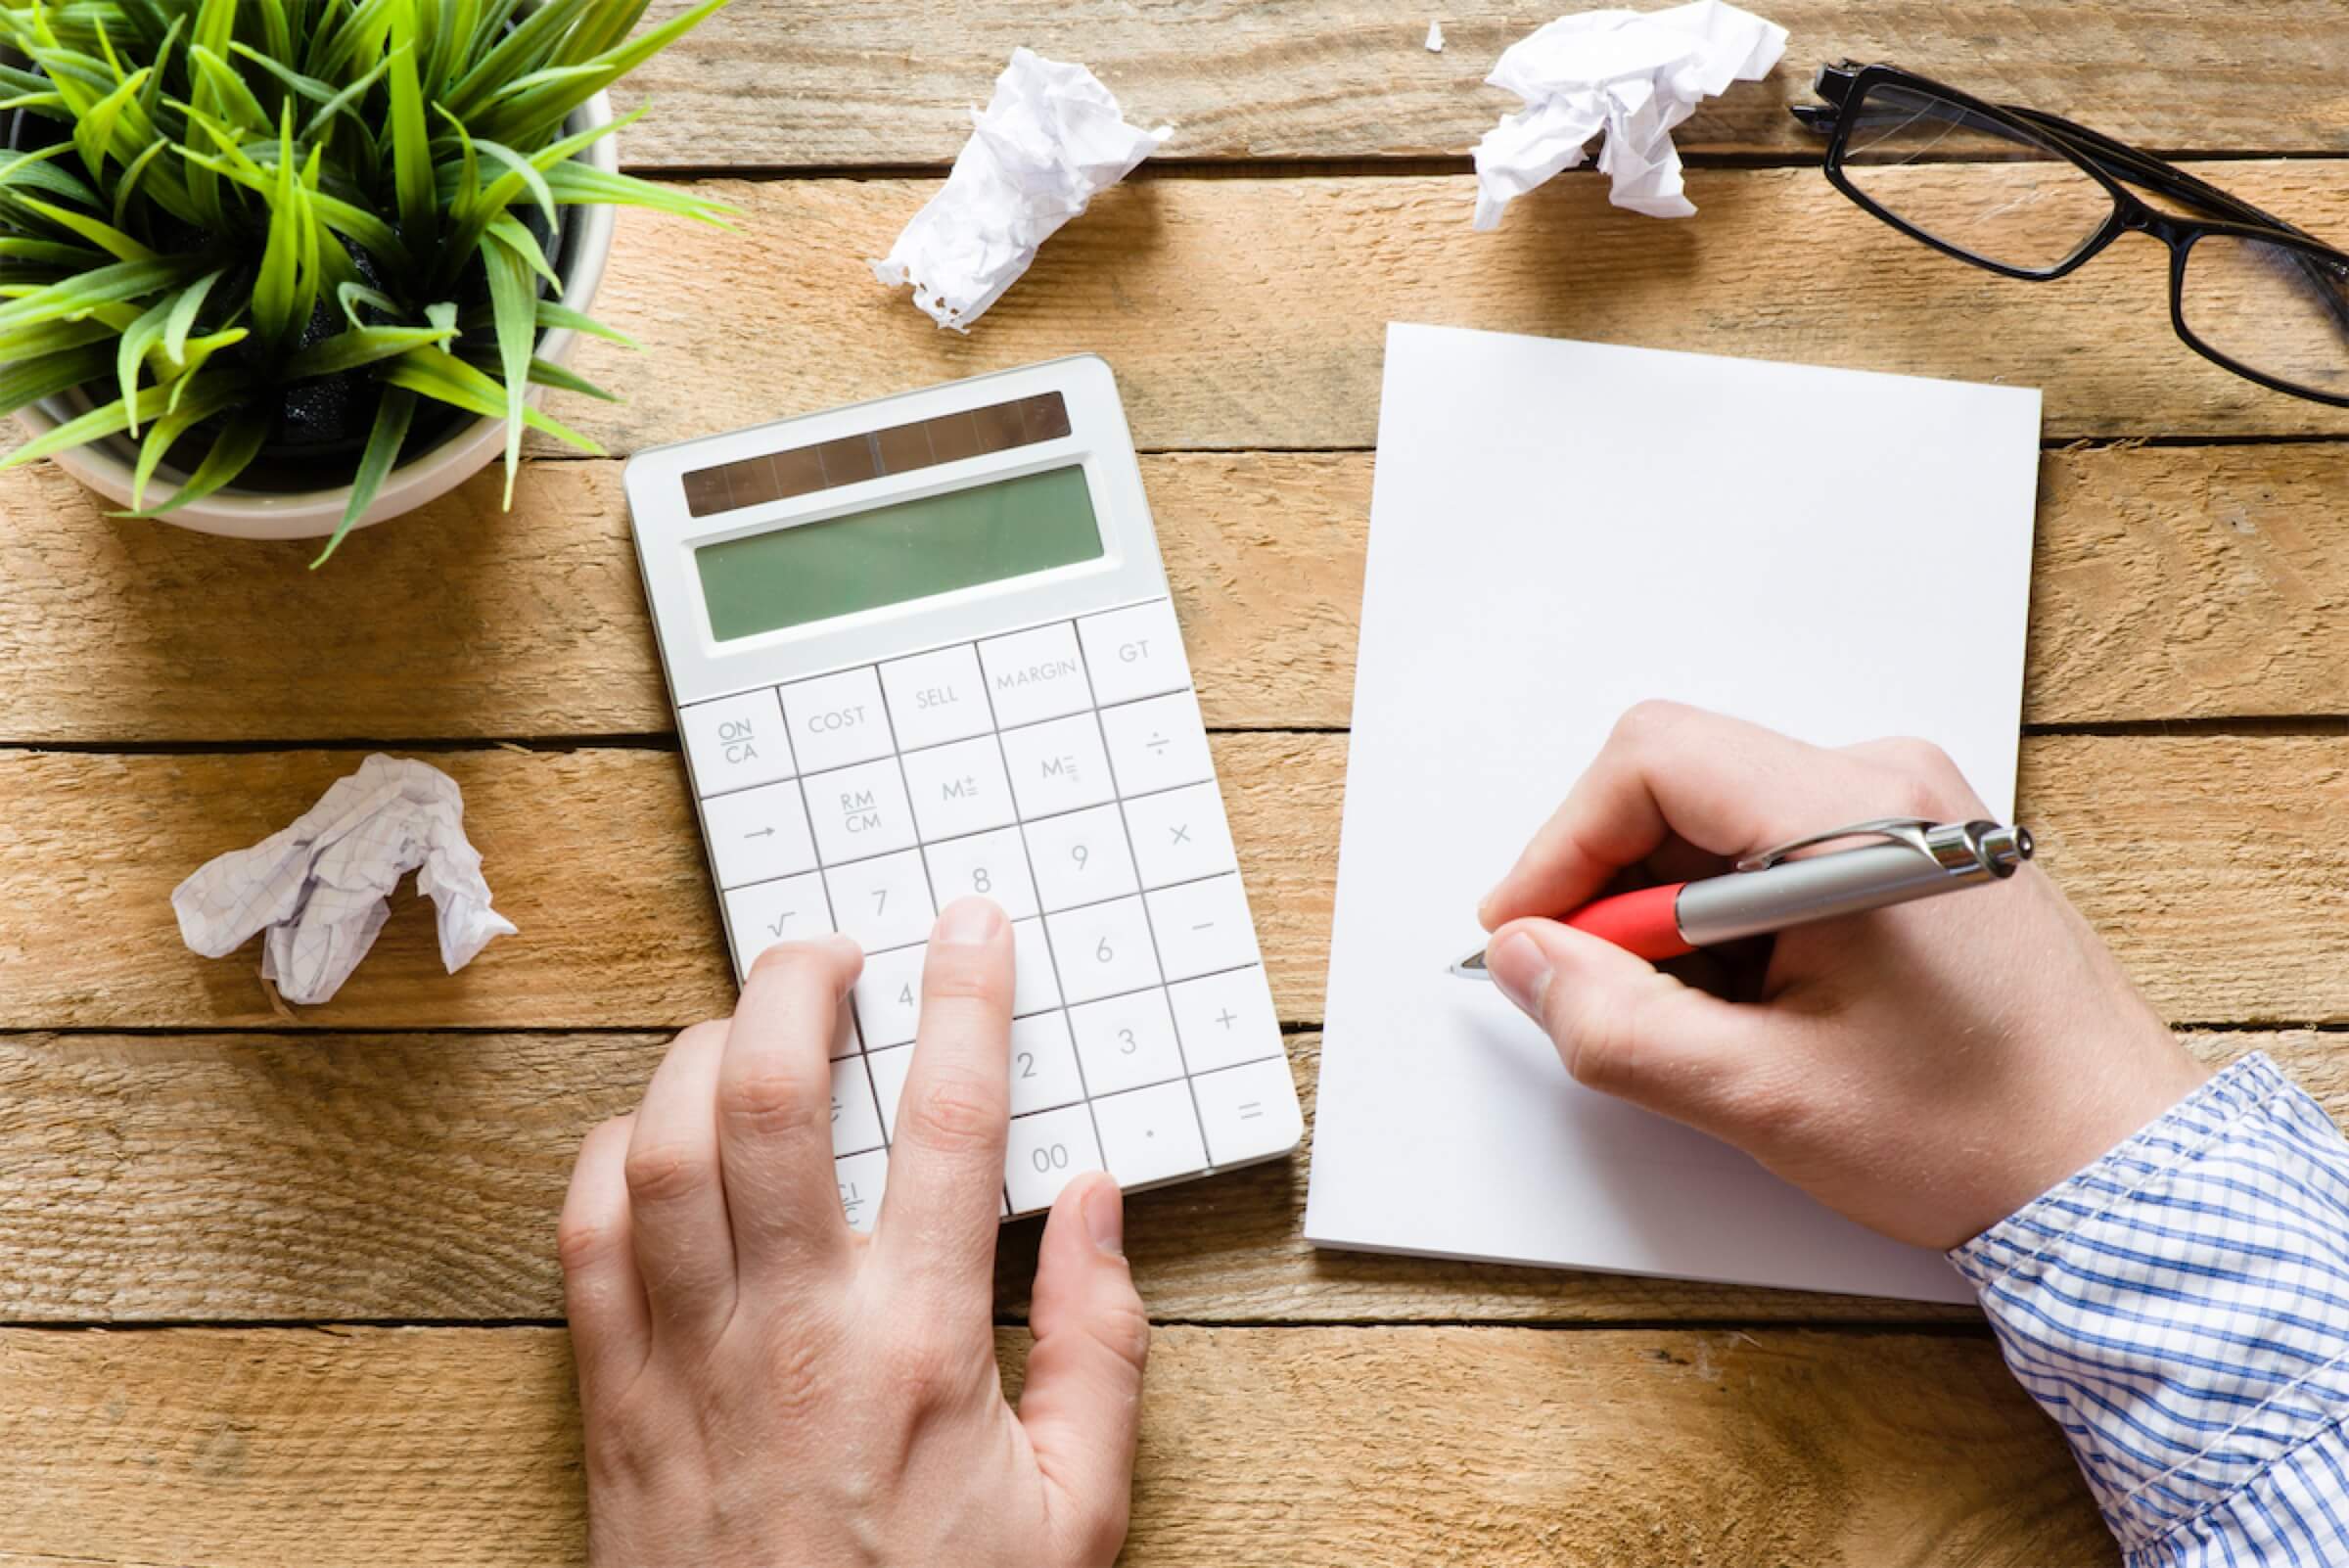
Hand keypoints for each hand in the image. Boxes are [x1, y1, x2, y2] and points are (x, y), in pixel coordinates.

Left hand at [558, 898, 1147, 1567]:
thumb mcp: (1077, 1514)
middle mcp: (793, 1327)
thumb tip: (1099, 1203)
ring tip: (744, 1025)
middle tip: (831, 950)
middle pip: (766, 1096)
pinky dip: (607, 1156)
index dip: (965, 998)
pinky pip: (581, 1238)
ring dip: (696, 1051)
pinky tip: (650, 1136)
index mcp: (921, 1345)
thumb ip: (1099, 1346)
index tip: (970, 926)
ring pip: (658, 1146)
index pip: (952, 1121)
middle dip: (795, 985)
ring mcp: (685, 1360)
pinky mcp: (611, 1403)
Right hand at [1478, 701, 2208, 1250]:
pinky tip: (1761, 1004)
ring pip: (1717, 819)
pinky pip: (1771, 845)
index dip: (1562, 846)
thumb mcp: (1763, 1098)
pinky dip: (1729, 920)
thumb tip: (1526, 962)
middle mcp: (1888, 781)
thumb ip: (1618, 1025)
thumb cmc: (1982, 1131)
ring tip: (1716, 1019)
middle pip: (1678, 781)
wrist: (2114, 1167)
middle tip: (1613, 993)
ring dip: (1675, 914)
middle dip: (1618, 891)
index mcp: (1856, 817)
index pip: (1652, 760)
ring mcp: (1907, 807)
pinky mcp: (1910, 844)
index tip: (1527, 930)